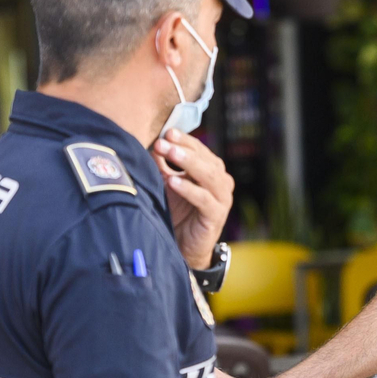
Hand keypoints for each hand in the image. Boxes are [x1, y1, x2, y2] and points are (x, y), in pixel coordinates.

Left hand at [152, 127, 232, 268]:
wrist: (184, 246)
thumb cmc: (177, 212)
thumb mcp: (168, 184)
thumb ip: (164, 165)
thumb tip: (154, 144)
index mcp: (211, 170)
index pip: (200, 149)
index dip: (184, 140)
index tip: (167, 132)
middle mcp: (220, 181)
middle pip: (206, 159)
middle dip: (184, 148)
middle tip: (164, 141)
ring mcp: (222, 198)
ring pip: (209, 175)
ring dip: (188, 163)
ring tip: (170, 154)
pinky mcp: (217, 215)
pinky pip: (205, 199)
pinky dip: (189, 189)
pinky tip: (173, 182)